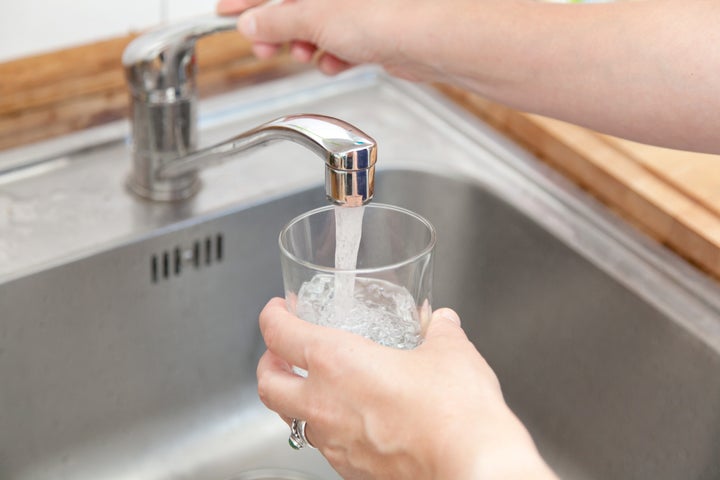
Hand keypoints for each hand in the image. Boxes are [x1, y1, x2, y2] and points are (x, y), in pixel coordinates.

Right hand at [216, 0, 447, 79]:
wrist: (429, 41)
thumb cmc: (383, 13)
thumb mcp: (313, 16)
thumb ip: (276, 21)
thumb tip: (251, 25)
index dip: (246, 0)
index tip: (226, 14)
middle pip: (295, 5)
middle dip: (278, 29)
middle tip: (264, 47)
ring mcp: (359, 8)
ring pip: (318, 26)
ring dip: (306, 45)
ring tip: (306, 55)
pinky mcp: (373, 31)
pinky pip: (342, 43)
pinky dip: (333, 54)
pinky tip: (334, 63)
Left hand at [256, 297, 556, 478]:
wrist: (472, 467)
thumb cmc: (455, 412)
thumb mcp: (450, 353)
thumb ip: (440, 331)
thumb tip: (441, 322)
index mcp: (337, 362)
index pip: (280, 333)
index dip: (272, 317)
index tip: (278, 310)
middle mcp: (324, 404)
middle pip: (268, 385)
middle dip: (268, 364)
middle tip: (280, 353)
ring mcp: (334, 443)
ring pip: (292, 420)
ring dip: (295, 400)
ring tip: (315, 388)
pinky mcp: (351, 471)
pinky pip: (325, 447)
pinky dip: (326, 429)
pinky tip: (351, 421)